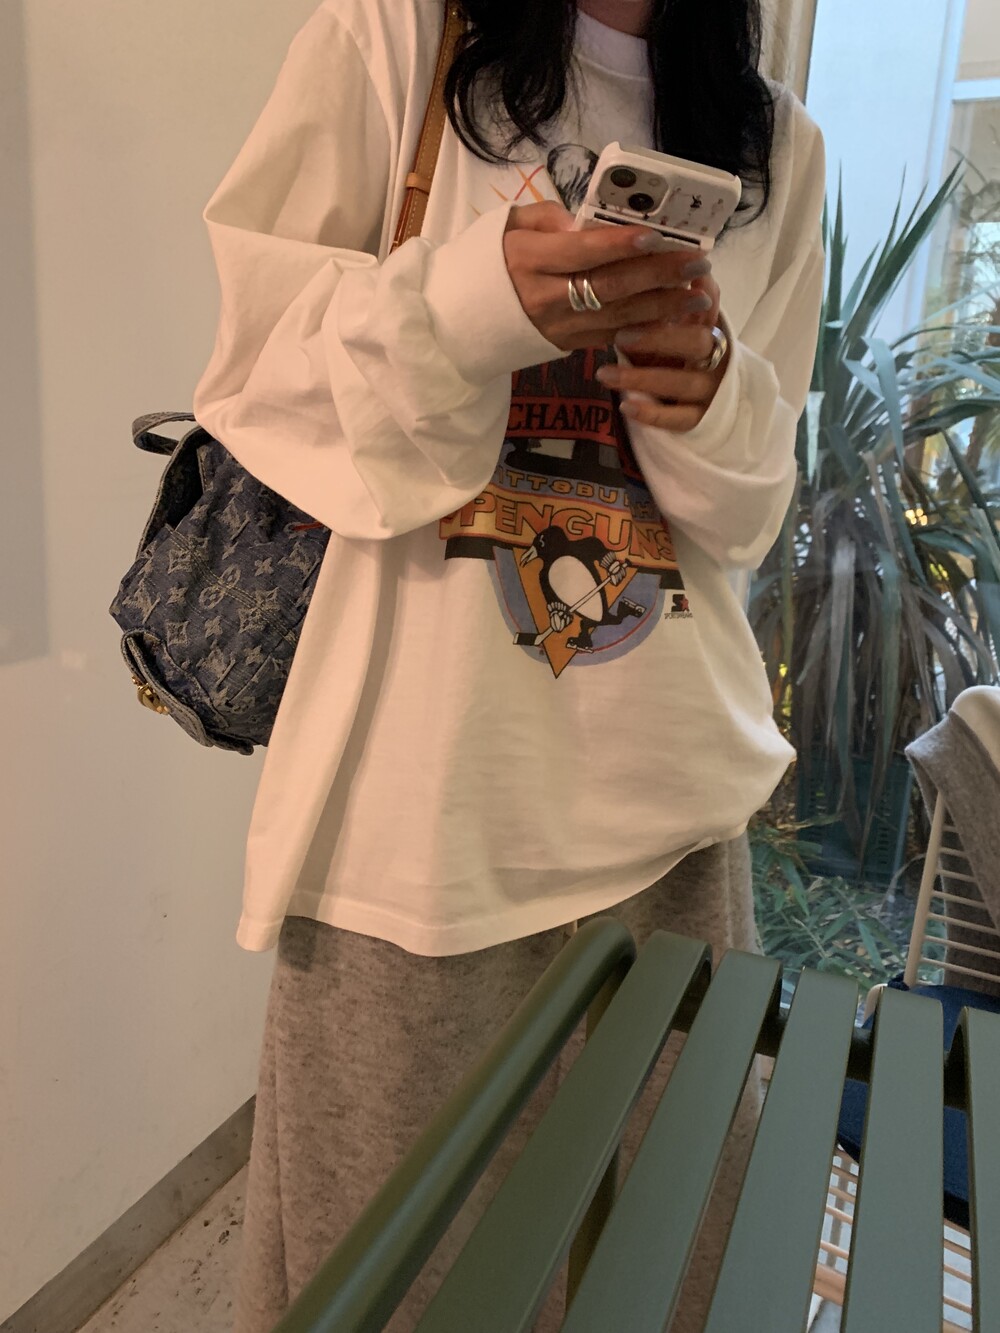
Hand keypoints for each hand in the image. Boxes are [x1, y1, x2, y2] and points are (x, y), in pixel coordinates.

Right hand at [503, 201, 713, 351]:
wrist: (460, 318)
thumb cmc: (489, 261)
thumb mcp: (508, 226)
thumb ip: (549, 218)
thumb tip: (589, 220)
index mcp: (528, 260)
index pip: (582, 252)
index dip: (620, 245)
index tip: (656, 236)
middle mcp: (545, 298)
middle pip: (610, 287)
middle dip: (659, 275)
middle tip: (698, 263)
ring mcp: (558, 328)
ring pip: (618, 318)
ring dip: (664, 307)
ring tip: (700, 295)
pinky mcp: (566, 346)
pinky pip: (611, 337)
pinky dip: (647, 330)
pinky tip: (676, 319)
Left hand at [594, 272, 727, 432]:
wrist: (701, 401)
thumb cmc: (676, 352)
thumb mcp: (673, 322)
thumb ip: (663, 297)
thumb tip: (640, 254)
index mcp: (711, 326)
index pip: (709, 305)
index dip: (696, 293)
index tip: (673, 281)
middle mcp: (716, 356)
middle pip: (697, 343)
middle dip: (660, 337)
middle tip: (621, 335)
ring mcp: (710, 389)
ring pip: (682, 383)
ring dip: (642, 377)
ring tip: (604, 374)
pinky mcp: (700, 418)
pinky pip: (678, 418)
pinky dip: (652, 412)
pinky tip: (625, 406)